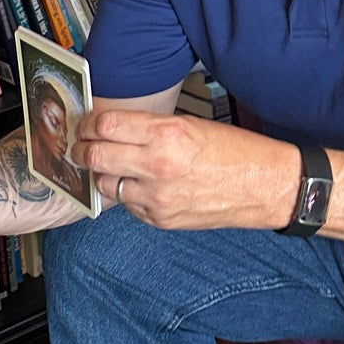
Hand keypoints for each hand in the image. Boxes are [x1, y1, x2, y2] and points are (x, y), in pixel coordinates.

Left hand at [72, 109, 299, 230]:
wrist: (265, 187)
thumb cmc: (233, 152)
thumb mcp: (189, 125)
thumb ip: (148, 128)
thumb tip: (111, 128)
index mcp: (166, 134)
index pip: (105, 125)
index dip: (88, 124)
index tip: (84, 125)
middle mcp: (158, 165)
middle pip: (95, 156)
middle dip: (80, 150)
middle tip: (78, 147)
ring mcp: (157, 196)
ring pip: (106, 184)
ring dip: (104, 174)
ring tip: (113, 167)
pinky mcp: (160, 219)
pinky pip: (128, 205)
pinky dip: (128, 194)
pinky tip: (141, 186)